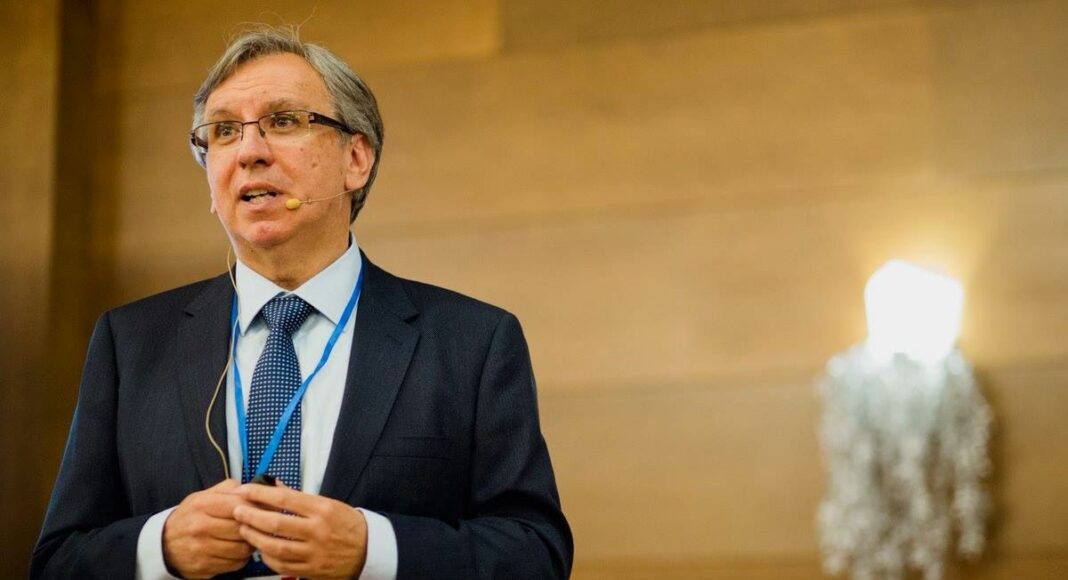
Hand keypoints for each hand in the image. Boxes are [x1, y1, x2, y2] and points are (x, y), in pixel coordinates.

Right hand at [162, 479, 254, 578]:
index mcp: (203, 505)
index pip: (239, 505)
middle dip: (254, 527)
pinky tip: (237, 550)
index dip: (255, 507)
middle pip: (242, 528)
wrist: (163, 544)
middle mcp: (201, 527)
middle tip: (258, 526)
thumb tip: (253, 490)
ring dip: (250, 544)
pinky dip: (242, 558)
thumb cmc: (189, 517)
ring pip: (242, 548)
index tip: (261, 509)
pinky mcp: (205, 566)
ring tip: (248, 538)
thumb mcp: (202, 496)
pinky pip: (236, 564)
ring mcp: (202, 549)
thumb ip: (228, 489)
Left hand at [233, 482, 367, 579]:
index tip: (245, 490)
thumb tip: (276, 487)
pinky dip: (268, 557)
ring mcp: (313, 552)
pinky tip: (261, 549)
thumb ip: (300, 497)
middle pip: (275, 522)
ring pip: (275, 546)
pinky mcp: (311, 570)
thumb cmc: (347, 525)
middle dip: (251, 516)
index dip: (260, 494)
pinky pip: (282, 565)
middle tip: (238, 511)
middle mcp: (317, 530)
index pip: (284, 498)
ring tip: (244, 530)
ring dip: (255, 538)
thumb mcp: (328, 504)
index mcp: (322, 509)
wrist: (368, 550)